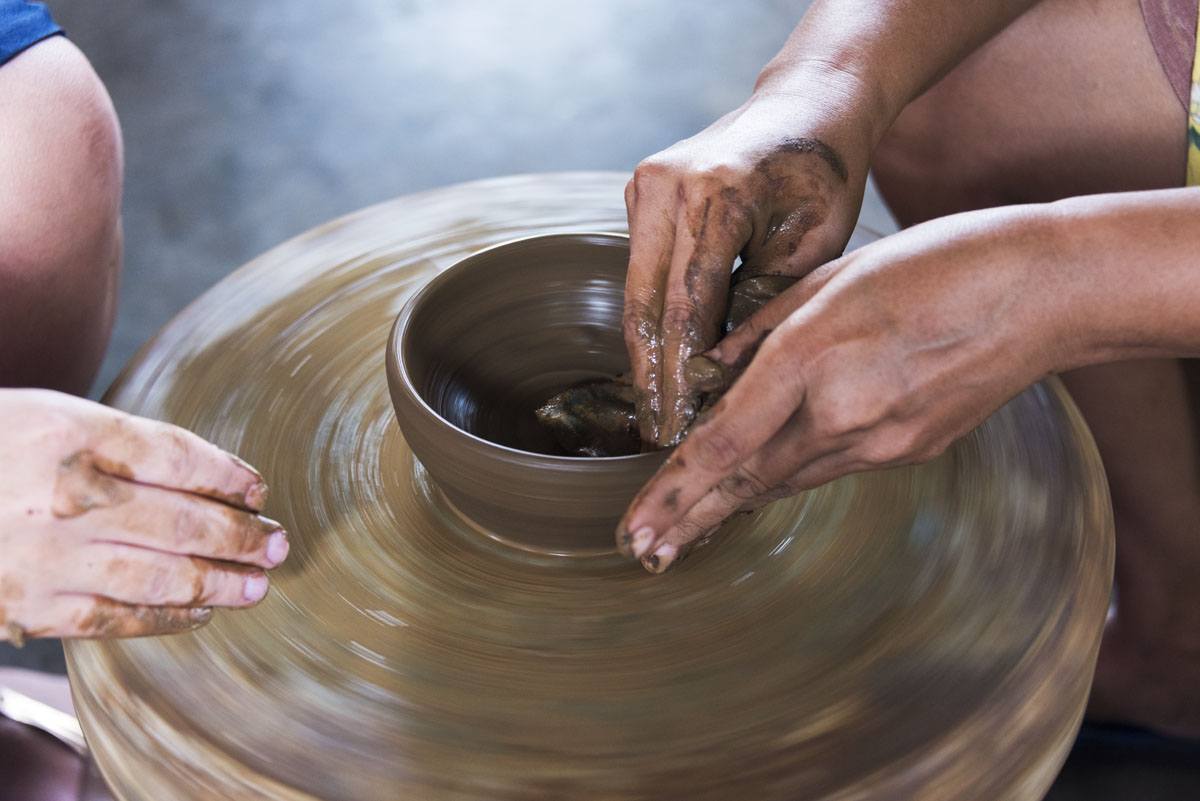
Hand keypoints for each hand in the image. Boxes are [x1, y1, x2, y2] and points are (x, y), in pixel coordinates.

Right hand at [0, 389, 288, 639]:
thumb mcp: (53, 417)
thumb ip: (127, 443)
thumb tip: (216, 477)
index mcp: (71, 436)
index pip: (176, 457)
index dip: (228, 476)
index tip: (258, 490)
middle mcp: (65, 497)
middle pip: (180, 521)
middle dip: (240, 536)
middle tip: (278, 544)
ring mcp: (47, 556)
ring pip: (158, 576)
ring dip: (220, 583)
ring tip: (258, 584)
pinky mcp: (32, 606)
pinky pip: (118, 618)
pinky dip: (169, 617)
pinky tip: (202, 611)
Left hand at [617, 206, 1070, 571]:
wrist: (1043, 293)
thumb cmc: (938, 262)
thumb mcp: (834, 275)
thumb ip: (763, 327)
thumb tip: (713, 370)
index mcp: (814, 358)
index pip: (725, 442)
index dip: (673, 491)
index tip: (635, 528)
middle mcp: (844, 414)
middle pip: (747, 480)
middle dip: (688, 519)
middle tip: (642, 554)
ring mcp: (883, 442)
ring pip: (786, 478)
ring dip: (732, 502)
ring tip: (683, 528)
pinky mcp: (911, 450)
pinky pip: (830, 465)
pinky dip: (786, 473)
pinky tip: (760, 480)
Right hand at [623, 85, 871, 446]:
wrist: (806, 106)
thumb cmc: (824, 175)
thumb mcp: (815, 243)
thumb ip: (765, 303)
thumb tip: (722, 373)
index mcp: (717, 193)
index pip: (689, 306)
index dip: (682, 374)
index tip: (681, 426)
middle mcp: (667, 185)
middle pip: (647, 304)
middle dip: (653, 375)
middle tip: (657, 432)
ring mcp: (645, 184)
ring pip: (637, 291)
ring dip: (647, 351)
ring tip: (656, 409)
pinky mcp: (640, 191)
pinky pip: (641, 269)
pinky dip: (653, 316)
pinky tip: (662, 361)